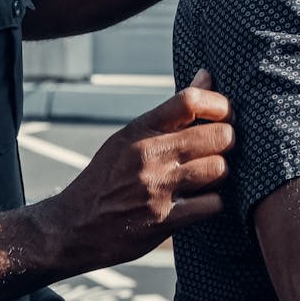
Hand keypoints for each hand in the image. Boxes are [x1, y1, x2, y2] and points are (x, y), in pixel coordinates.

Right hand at [46, 70, 233, 269]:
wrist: (72, 225)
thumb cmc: (106, 177)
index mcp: (140, 129)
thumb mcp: (130, 136)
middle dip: (226, 140)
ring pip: (219, 169)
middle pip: (217, 135)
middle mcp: (149, 155)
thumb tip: (207, 75)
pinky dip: (212, 202)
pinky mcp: (163, 220)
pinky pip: (212, 204)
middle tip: (220, 147)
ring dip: (220, 172)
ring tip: (208, 175)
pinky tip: (200, 200)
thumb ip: (172, 111)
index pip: (190, 100)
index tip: (224, 114)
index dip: (219, 104)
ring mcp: (157, 188)